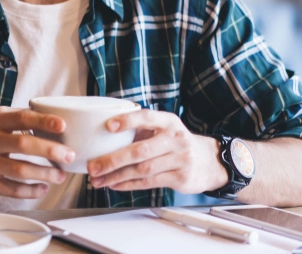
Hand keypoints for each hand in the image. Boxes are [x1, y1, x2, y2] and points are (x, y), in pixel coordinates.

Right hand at [0, 107, 75, 198]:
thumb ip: (13, 119)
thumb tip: (47, 119)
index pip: (21, 117)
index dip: (43, 121)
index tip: (62, 125)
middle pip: (23, 144)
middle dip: (50, 150)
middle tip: (69, 155)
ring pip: (19, 169)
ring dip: (43, 174)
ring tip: (59, 176)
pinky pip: (9, 189)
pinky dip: (29, 191)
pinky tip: (41, 189)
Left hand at [87, 110, 228, 192]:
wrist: (209, 161)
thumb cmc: (176, 143)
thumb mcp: (164, 129)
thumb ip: (141, 129)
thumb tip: (103, 135)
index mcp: (168, 121)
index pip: (146, 117)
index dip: (128, 121)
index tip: (108, 126)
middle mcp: (175, 139)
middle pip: (140, 151)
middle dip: (112, 160)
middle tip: (93, 166)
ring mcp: (180, 159)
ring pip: (142, 170)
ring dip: (116, 176)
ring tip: (98, 179)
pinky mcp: (180, 177)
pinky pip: (149, 182)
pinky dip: (129, 185)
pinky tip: (114, 185)